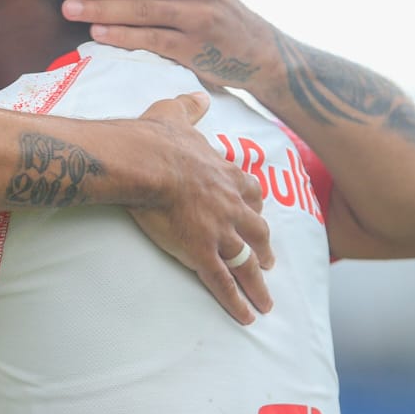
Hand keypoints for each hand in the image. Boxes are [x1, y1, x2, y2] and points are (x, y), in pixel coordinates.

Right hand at [126, 92, 274, 324]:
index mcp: (225, 175)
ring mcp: (220, 231)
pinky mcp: (202, 253)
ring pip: (246, 264)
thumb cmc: (157, 138)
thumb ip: (190, 107)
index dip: (255, 205)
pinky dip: (237, 301)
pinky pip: (224, 283)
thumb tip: (199, 96)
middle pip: (256, 231)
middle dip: (264, 249)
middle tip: (269, 262)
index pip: (250, 192)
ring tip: (266, 301)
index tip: (258, 213)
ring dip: (258, 284)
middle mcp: (231, 205)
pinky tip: (247, 317)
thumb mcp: (176, 113)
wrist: (145, 162)